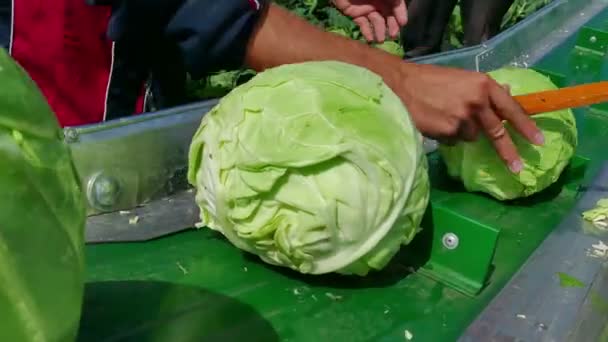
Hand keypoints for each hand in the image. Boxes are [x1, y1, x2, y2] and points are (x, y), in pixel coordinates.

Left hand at [332, 0, 407, 41]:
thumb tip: (399, 2)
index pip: (397, 5)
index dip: (400, 13)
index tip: (403, 23)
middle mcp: (378, 2)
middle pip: (388, 16)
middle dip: (391, 26)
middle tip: (393, 36)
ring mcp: (366, 9)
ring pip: (376, 22)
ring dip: (379, 32)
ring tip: (380, 40)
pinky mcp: (355, 14)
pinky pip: (362, 24)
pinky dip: (366, 32)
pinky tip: (370, 39)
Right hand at [397, 64, 543, 172]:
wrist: (400, 85)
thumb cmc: (430, 80)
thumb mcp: (462, 79)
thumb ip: (482, 90)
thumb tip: (508, 95)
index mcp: (483, 85)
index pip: (511, 108)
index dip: (526, 126)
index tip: (538, 141)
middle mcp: (477, 102)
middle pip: (497, 132)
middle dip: (508, 152)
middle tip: (518, 167)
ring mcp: (462, 118)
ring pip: (471, 136)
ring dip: (462, 132)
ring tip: (444, 116)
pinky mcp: (448, 131)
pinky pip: (453, 140)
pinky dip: (447, 135)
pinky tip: (435, 122)